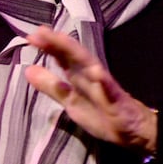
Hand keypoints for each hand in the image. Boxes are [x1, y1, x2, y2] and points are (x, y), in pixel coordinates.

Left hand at [23, 25, 157, 152]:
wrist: (134, 132)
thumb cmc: (101, 114)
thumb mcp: (70, 102)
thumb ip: (51, 86)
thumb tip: (28, 70)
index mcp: (79, 77)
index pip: (63, 58)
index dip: (48, 47)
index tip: (31, 36)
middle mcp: (91, 76)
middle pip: (73, 56)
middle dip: (58, 43)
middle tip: (40, 31)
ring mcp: (105, 86)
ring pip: (90, 66)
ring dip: (76, 54)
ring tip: (61, 41)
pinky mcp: (118, 100)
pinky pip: (110, 89)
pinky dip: (103, 81)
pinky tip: (96, 72)